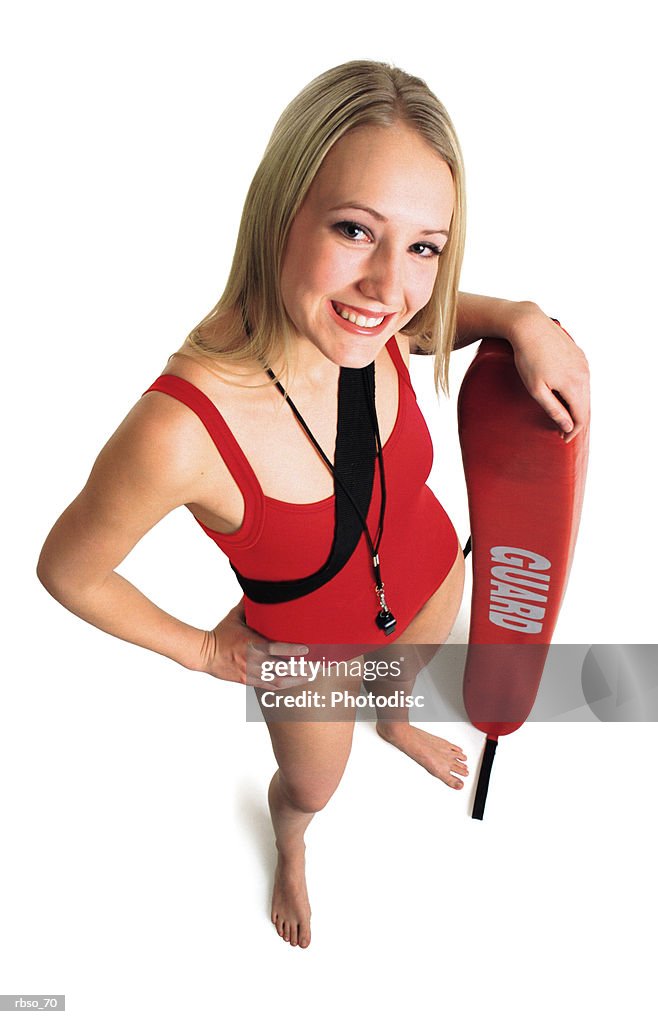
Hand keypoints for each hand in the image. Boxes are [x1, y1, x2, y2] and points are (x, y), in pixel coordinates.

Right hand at [199, 598, 308, 687]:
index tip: (307, 649)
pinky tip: (296, 682)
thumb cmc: (222, 633)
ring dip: (297, 679)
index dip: (292, 650)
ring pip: (278, 680)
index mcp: (251, 644)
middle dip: (301, 667)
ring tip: (312, 674)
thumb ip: (249, 604)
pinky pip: (270, 686)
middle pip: (281, 668)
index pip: (275, 649)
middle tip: (318, 664)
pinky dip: (285, 685)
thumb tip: (259, 586)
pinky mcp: (249, 682)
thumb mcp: (235, 616)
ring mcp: (251, 673)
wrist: (205, 654)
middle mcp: (253, 661)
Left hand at [508, 303, 589, 441]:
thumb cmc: (528, 358)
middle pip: (585, 406)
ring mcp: (583, 363)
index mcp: (575, 385)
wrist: (530, 326)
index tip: (562, 439)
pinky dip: (577, 392)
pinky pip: (583, 379)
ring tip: (564, 415)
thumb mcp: (536, 389)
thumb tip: (568, 426)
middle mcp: (584, 374)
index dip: (572, 431)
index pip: (581, 417)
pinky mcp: (579, 355)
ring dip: (576, 406)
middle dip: (575, 421)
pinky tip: (566, 395)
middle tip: (562, 432)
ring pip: (585, 392)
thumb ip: (553, 409)